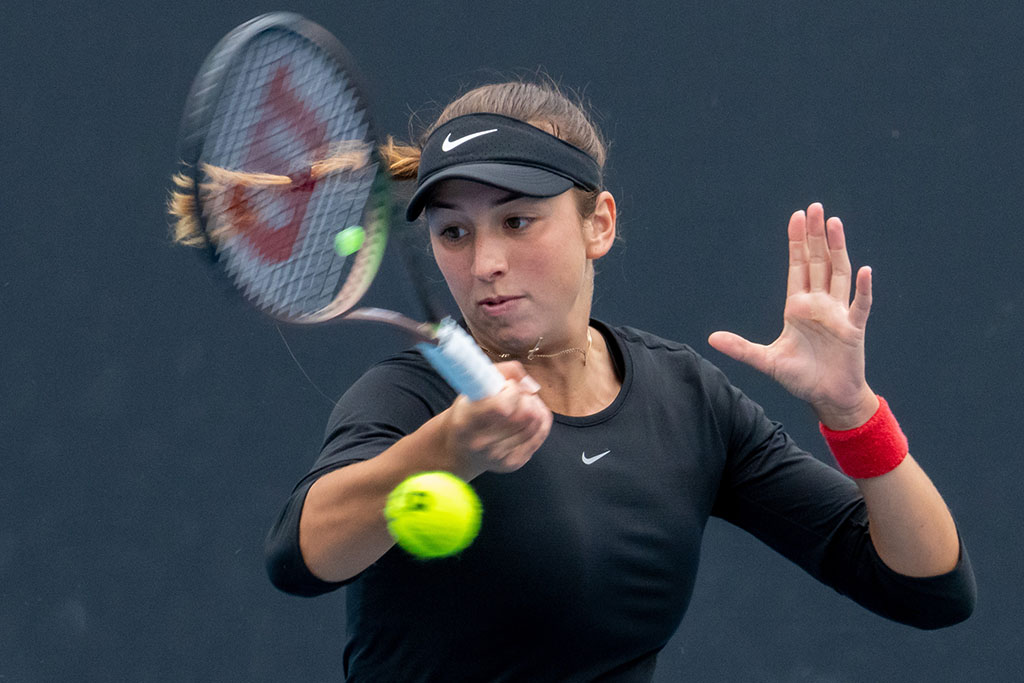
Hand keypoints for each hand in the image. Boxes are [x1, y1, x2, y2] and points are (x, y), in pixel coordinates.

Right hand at [443, 361, 552, 474]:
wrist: (459, 449)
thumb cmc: (467, 413)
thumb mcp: (472, 388)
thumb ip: (499, 373)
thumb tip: (528, 381)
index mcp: (467, 423)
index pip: (502, 406)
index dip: (512, 390)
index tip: (506, 386)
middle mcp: (482, 443)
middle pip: (526, 414)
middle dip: (526, 396)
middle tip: (517, 394)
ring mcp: (500, 456)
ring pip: (537, 422)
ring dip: (535, 406)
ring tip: (523, 402)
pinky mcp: (514, 463)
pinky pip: (541, 433)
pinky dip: (541, 418)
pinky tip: (530, 414)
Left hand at [708, 203, 877, 428]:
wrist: (827, 397)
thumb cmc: (800, 377)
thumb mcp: (766, 361)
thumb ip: (741, 348)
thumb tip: (711, 339)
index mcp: (798, 307)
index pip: (798, 267)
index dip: (797, 242)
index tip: (797, 216)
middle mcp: (819, 305)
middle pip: (818, 262)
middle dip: (815, 235)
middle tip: (814, 207)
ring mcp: (838, 314)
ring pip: (839, 274)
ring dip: (838, 249)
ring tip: (835, 223)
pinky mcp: (854, 329)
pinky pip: (860, 305)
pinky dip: (863, 289)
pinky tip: (864, 270)